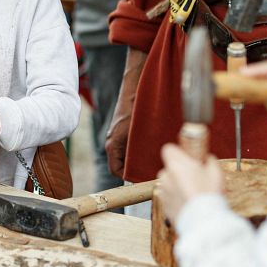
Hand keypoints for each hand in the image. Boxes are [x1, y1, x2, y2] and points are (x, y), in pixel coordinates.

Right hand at [105, 48, 146, 177]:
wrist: (134, 86)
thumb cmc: (135, 107)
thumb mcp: (136, 133)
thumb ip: (137, 152)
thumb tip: (143, 169)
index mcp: (112, 145)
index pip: (116, 171)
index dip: (128, 178)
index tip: (141, 180)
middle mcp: (113, 142)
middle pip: (122, 164)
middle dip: (135, 170)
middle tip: (151, 172)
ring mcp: (118, 135)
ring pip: (127, 154)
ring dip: (138, 159)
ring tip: (154, 161)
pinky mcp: (124, 129)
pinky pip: (130, 145)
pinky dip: (140, 149)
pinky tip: (153, 147)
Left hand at [157, 142, 222, 225]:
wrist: (203, 222)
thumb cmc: (209, 196)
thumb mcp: (216, 173)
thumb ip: (209, 161)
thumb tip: (208, 159)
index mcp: (176, 165)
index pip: (168, 149)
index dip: (178, 153)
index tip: (187, 158)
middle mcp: (166, 176)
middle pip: (169, 168)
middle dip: (179, 171)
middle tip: (194, 178)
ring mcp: (163, 192)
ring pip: (169, 184)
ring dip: (177, 186)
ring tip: (193, 194)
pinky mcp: (163, 206)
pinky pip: (169, 198)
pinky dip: (176, 199)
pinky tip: (189, 204)